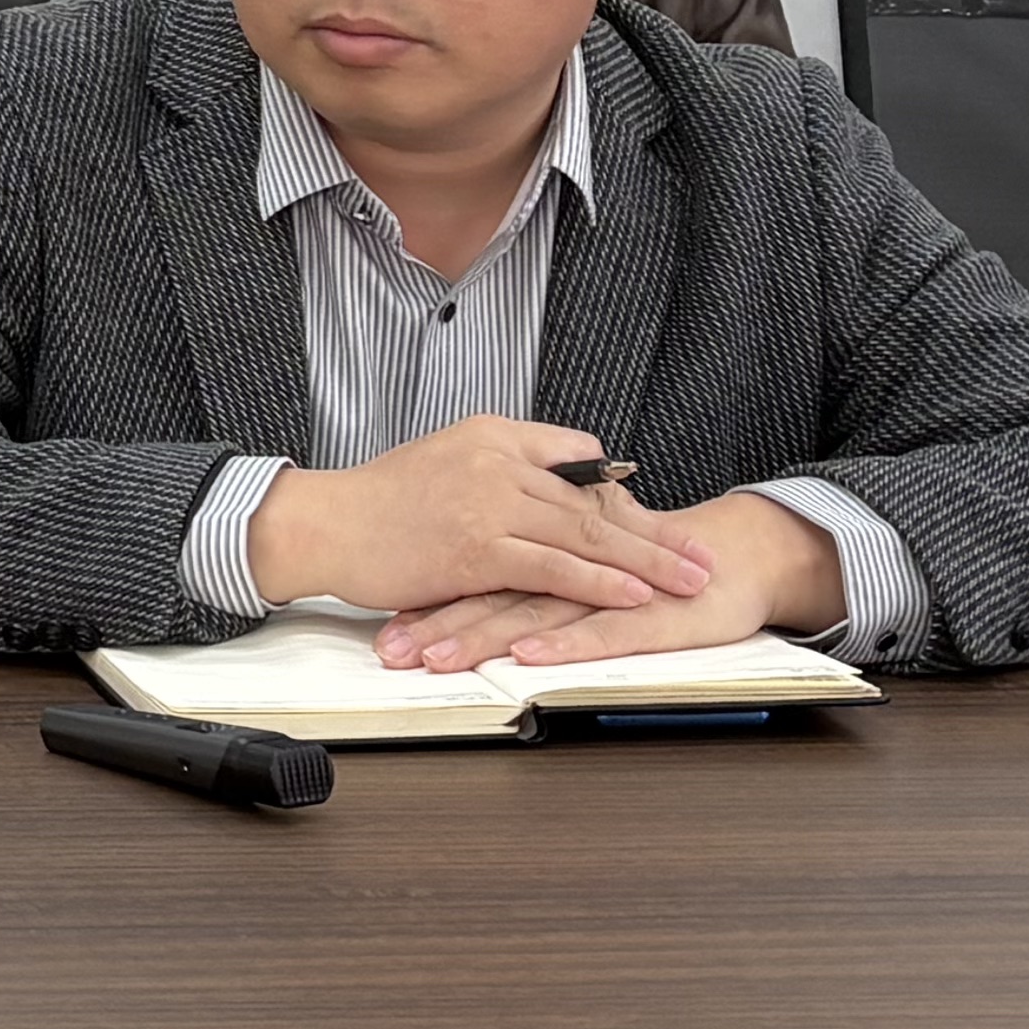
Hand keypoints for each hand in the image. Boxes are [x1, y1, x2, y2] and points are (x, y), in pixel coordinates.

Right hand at [247, 413, 717, 640]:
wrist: (325, 522)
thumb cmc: (378, 502)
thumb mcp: (444, 460)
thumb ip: (497, 469)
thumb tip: (544, 487)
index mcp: (494, 435)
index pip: (578, 457)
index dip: (620, 495)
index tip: (657, 521)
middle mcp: (499, 462)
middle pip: (596, 500)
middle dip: (657, 531)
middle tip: (703, 553)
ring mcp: (490, 504)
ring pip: (585, 533)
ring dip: (646, 560)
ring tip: (689, 579)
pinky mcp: (477, 549)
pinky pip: (554, 567)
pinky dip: (599, 582)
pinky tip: (634, 594)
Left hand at [387, 491, 849, 673]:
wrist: (734, 558)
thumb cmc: (651, 560)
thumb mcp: (579, 555)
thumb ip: (529, 562)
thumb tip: (462, 587)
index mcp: (546, 538)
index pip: (476, 564)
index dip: (428, 590)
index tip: (381, 617)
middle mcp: (570, 559)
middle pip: (491, 589)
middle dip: (437, 621)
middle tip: (392, 650)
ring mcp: (608, 587)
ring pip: (533, 609)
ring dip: (482, 635)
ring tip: (435, 658)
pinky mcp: (649, 613)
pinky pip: (599, 629)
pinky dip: (562, 642)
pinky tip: (526, 656)